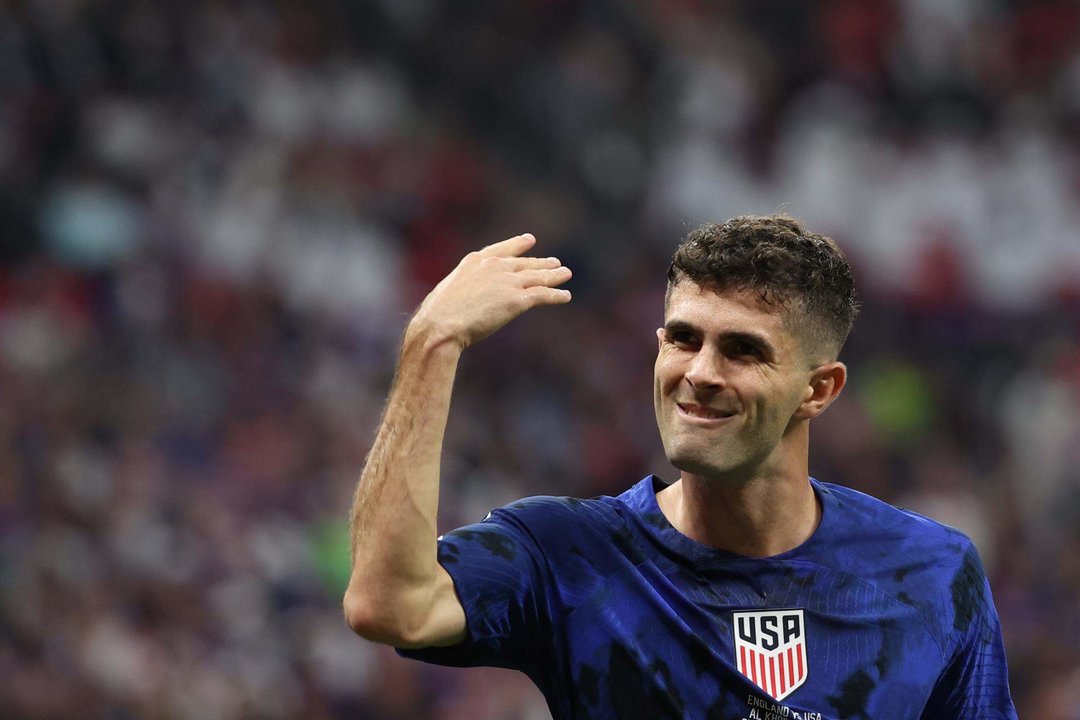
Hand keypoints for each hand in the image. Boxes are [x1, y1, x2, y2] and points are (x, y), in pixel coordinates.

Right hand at [408, 233, 571, 349]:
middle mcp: (494, 267)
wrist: (441, 324)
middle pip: (524, 263)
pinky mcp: (517, 300)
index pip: (501, 250)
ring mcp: (507, 282)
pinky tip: (566, 296)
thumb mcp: (447, 293)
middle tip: (555, 262)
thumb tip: (460, 302)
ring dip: (554, 275)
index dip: (517, 245)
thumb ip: (461, 291)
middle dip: (541, 263)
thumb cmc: (436, 315)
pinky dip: (557, 295)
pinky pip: (543, 295)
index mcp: (474, 262)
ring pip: (538, 276)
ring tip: (566, 274)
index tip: (530, 240)